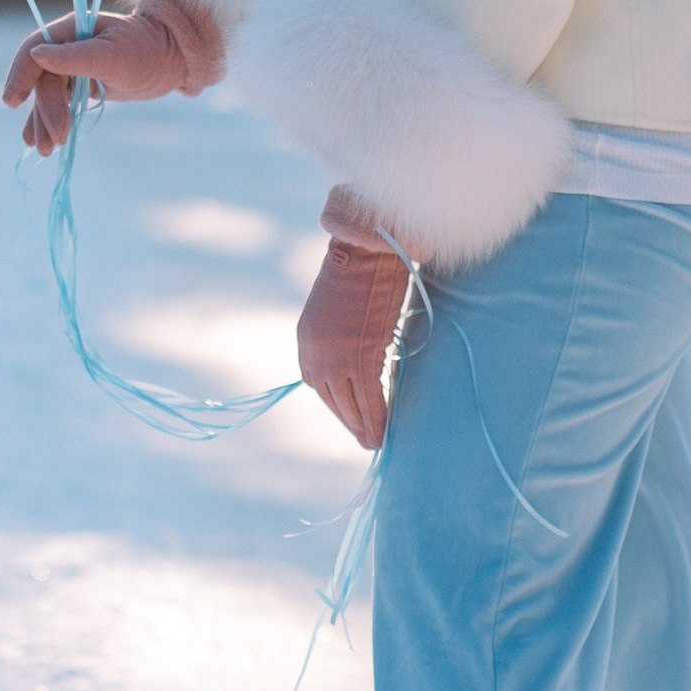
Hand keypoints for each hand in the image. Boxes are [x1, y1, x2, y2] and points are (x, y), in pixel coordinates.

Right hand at [2, 0, 223, 155]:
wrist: (170, 60)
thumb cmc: (146, 51)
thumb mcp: (112, 55)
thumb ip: (74, 57)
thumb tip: (36, 55)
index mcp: (70, 30)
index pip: (33, 50)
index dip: (20, 74)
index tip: (13, 102)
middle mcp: (66, 46)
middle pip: (42, 81)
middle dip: (46, 111)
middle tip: (55, 141)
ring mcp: (71, 66)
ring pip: (46, 96)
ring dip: (42, 123)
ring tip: (45, 151)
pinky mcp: (79, 84)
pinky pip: (56, 103)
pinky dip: (45, 121)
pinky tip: (34, 140)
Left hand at [297, 234, 414, 450]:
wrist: (365, 249)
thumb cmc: (359, 269)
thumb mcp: (336, 307)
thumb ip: (340, 334)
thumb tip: (361, 351)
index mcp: (305, 342)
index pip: (315, 384)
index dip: (335, 402)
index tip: (350, 414)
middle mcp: (315, 355)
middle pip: (331, 400)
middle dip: (349, 421)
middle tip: (365, 438)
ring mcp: (337, 358)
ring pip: (349, 405)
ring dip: (363, 427)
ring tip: (376, 442)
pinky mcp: (360, 357)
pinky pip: (370, 398)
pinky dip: (378, 417)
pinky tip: (385, 430)